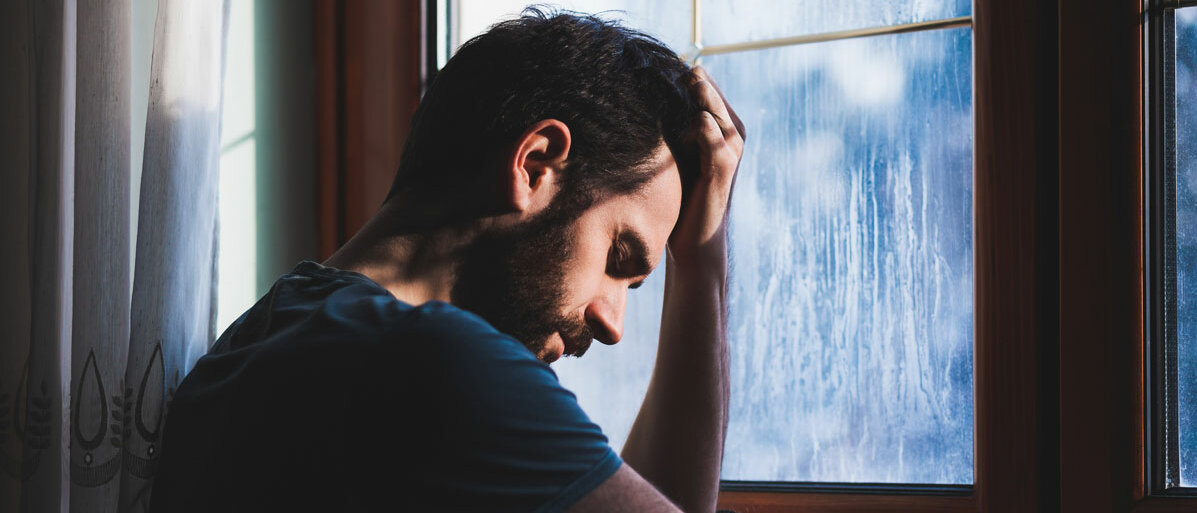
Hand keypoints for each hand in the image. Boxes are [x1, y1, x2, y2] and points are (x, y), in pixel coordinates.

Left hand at [668, 67, 745, 268]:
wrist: (694, 241)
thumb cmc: (681, 198)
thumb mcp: (675, 156)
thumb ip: (670, 129)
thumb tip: (639, 101)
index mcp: (721, 128)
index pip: (704, 88)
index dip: (681, 76)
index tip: (655, 63)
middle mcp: (731, 134)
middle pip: (710, 93)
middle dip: (689, 79)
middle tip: (663, 62)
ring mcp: (730, 149)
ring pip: (714, 109)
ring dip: (699, 94)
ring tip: (683, 77)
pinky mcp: (723, 166)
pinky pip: (713, 136)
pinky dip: (701, 124)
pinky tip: (688, 116)